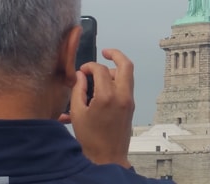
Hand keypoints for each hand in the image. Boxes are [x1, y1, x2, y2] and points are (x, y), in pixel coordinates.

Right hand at [67, 49, 134, 167]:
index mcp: (107, 96)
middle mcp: (122, 96)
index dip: (89, 66)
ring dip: (115, 70)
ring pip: (128, 75)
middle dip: (115, 54)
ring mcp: (129, 101)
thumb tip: (79, 75)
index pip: (100, 70)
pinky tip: (102, 88)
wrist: (108, 157)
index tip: (81, 70)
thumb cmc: (91, 139)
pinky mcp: (131, 106)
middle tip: (105, 52)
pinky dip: (116, 82)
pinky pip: (126, 87)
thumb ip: (78, 90)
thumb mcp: (78, 113)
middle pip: (126, 65)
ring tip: (99, 75)